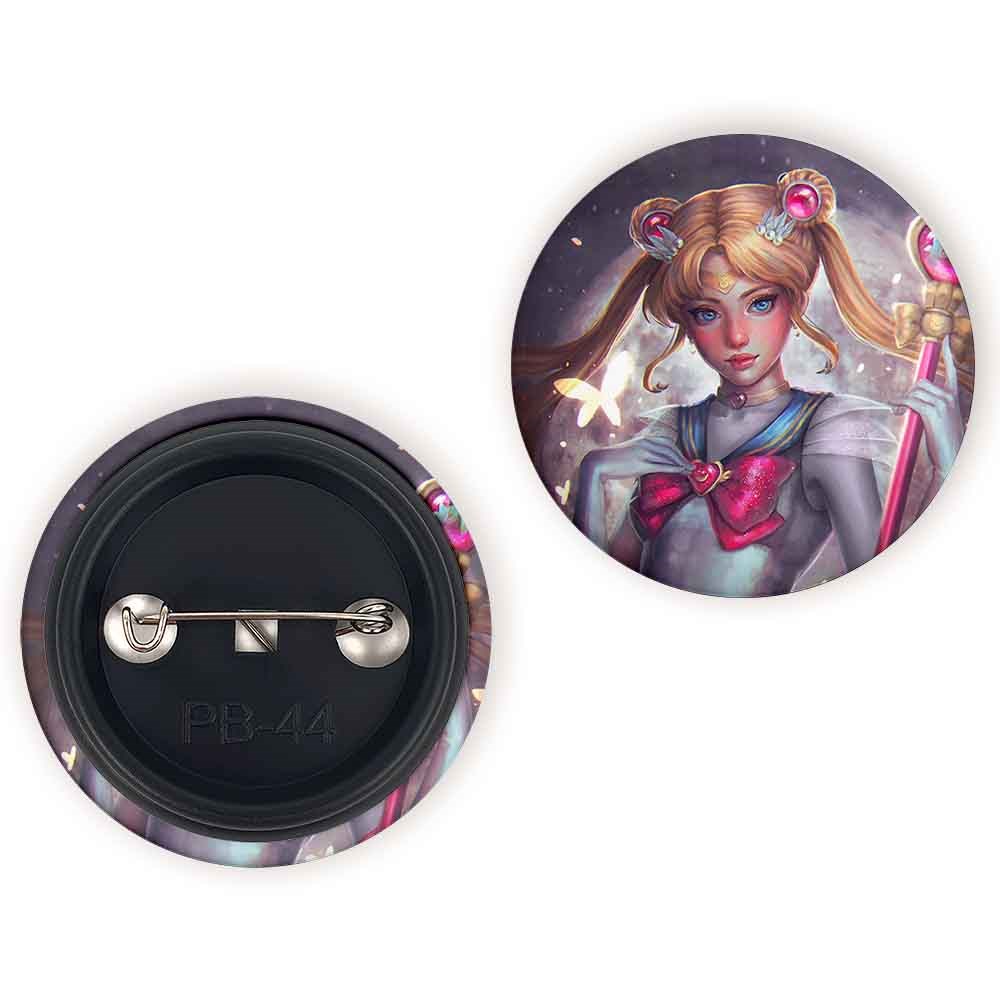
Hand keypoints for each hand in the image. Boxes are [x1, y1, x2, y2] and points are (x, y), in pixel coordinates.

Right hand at [579, 434, 691, 481]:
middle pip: (670, 449)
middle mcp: (645, 443)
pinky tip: (680, 471)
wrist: (600, 462)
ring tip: (689, 470)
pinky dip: (673, 468)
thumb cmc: (615, 459)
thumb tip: (655, 459)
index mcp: (644, 439)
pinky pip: (661, 466)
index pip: (667, 443)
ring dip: (681, 463)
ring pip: (668, 457)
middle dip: (682, 457)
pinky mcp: (641, 464)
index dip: (678, 451)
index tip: (685, 458)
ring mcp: (643, 453)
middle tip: (691, 466)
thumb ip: (643, 452)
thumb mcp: (632, 451)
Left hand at [894, 335, 963, 478]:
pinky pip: (910, 401)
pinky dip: (900, 405)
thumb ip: (930, 406)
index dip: (948, 353)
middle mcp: (950, 396)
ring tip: (902, 412)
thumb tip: (910, 400)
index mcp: (955, 396)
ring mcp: (943, 403)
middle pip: (921, 382)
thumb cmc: (944, 440)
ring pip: (914, 391)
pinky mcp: (932, 412)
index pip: (952, 370)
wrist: (951, 457)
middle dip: (910, 393)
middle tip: (903, 406)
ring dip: (904, 401)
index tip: (944, 338)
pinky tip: (898, 411)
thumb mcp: (940, 419)